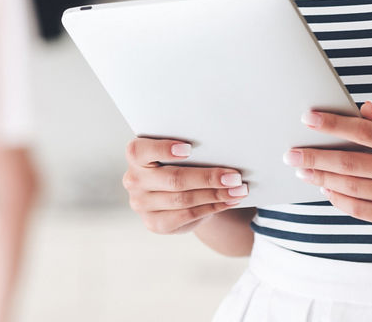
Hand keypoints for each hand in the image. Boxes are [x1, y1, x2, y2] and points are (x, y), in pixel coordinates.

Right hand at [122, 137, 249, 234]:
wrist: (175, 191)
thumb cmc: (180, 162)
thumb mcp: (179, 152)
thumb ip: (189, 149)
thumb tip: (223, 148)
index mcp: (136, 155)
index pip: (141, 151)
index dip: (164, 149)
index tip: (190, 148)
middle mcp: (133, 180)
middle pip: (173, 178)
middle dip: (207, 177)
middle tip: (234, 176)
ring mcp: (141, 204)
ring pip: (183, 199)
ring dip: (215, 194)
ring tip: (238, 190)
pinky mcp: (155, 223)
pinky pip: (187, 215)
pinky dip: (212, 207)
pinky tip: (229, 201)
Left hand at [285, 101, 371, 228]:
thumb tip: (361, 107)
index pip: (362, 130)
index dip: (333, 124)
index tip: (307, 118)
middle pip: (350, 163)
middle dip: (316, 157)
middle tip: (291, 154)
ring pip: (351, 188)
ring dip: (321, 179)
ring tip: (302, 171)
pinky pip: (359, 210)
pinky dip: (337, 199)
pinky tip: (324, 189)